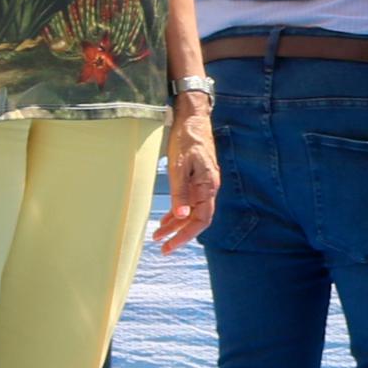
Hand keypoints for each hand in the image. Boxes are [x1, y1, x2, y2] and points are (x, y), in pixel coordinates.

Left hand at [155, 101, 219, 251]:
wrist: (193, 119)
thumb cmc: (187, 139)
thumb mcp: (179, 166)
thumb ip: (180, 192)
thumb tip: (181, 216)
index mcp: (208, 185)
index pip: (201, 219)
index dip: (186, 234)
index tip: (171, 245)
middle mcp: (208, 188)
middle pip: (197, 219)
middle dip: (180, 235)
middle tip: (163, 248)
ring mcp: (203, 185)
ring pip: (191, 212)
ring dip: (176, 225)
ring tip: (159, 236)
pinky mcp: (196, 181)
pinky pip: (188, 202)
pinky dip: (177, 212)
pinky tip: (166, 221)